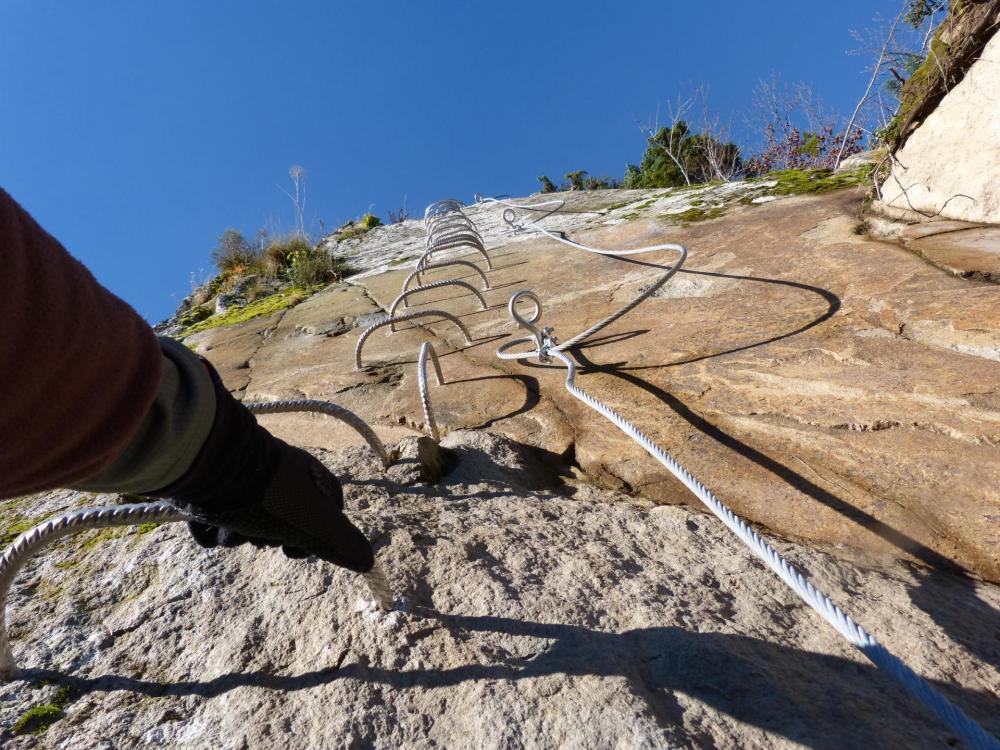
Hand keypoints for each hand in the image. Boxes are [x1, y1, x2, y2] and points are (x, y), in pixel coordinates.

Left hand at [182, 444, 373, 571]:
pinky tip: (215, 524)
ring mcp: (246, 479)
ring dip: (242, 534)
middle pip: (285, 521)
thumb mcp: (314, 524)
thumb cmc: (270, 498)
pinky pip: (222, 517)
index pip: (329, 507)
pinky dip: (218, 527)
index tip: (301, 551)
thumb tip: (368, 561)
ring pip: (251, 522)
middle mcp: (280, 475)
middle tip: (265, 537)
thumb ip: (341, 543)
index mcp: (309, 476)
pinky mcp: (216, 487)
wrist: (210, 470)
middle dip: (273, 536)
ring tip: (235, 528)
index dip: (320, 534)